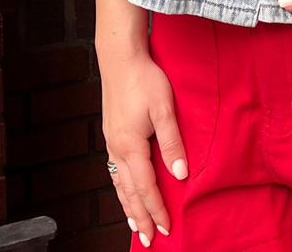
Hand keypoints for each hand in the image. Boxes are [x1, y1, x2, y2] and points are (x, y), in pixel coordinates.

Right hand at [99, 45, 187, 244]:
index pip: (146, 187)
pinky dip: (121, 188)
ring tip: (135, 225)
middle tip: (149, 240)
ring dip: (128, 206)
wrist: (120, 57)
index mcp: (130, 145)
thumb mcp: (164, 108)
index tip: (166, 229)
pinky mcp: (111, 133)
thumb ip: (172, 142)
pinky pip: (114, 170)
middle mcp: (117, 148)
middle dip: (140, 217)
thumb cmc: (145, 78)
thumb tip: (180, 174)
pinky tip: (124, 190)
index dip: (157, 209)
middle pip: (129, 192)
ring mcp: (111, 141)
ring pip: (118, 183)